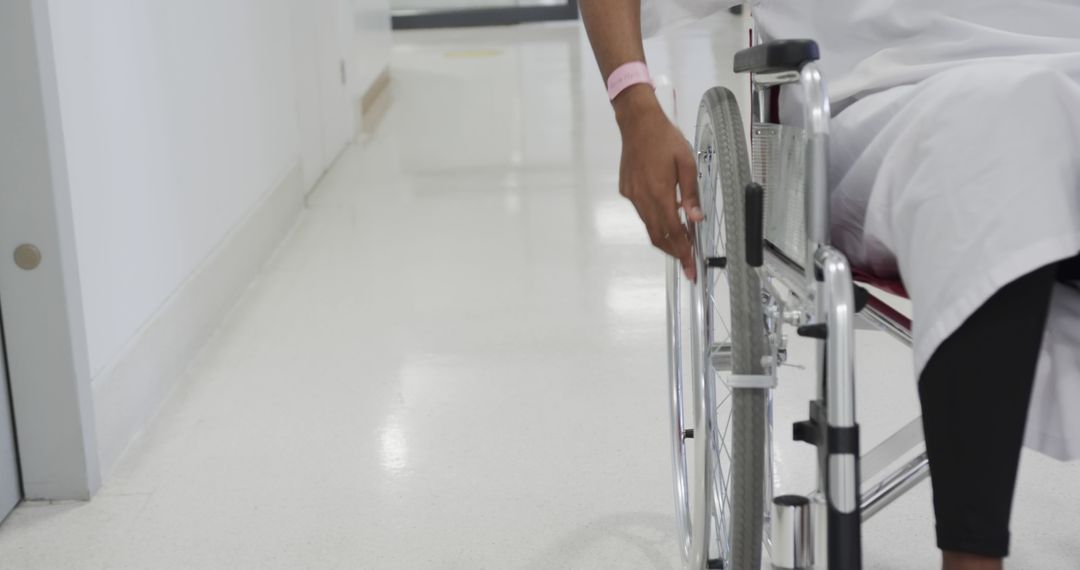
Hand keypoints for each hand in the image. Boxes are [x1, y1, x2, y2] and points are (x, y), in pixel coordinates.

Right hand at [614, 85, 702, 280]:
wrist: (637, 123)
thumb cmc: (665, 139)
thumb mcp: (686, 163)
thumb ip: (691, 193)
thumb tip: (696, 219)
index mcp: (660, 193)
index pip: (673, 232)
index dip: (683, 252)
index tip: (691, 269)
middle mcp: (643, 199)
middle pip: (658, 236)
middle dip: (674, 252)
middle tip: (688, 264)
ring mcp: (632, 196)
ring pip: (649, 227)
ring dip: (665, 238)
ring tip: (682, 242)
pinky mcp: (627, 190)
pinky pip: (643, 212)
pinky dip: (656, 221)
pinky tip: (667, 215)